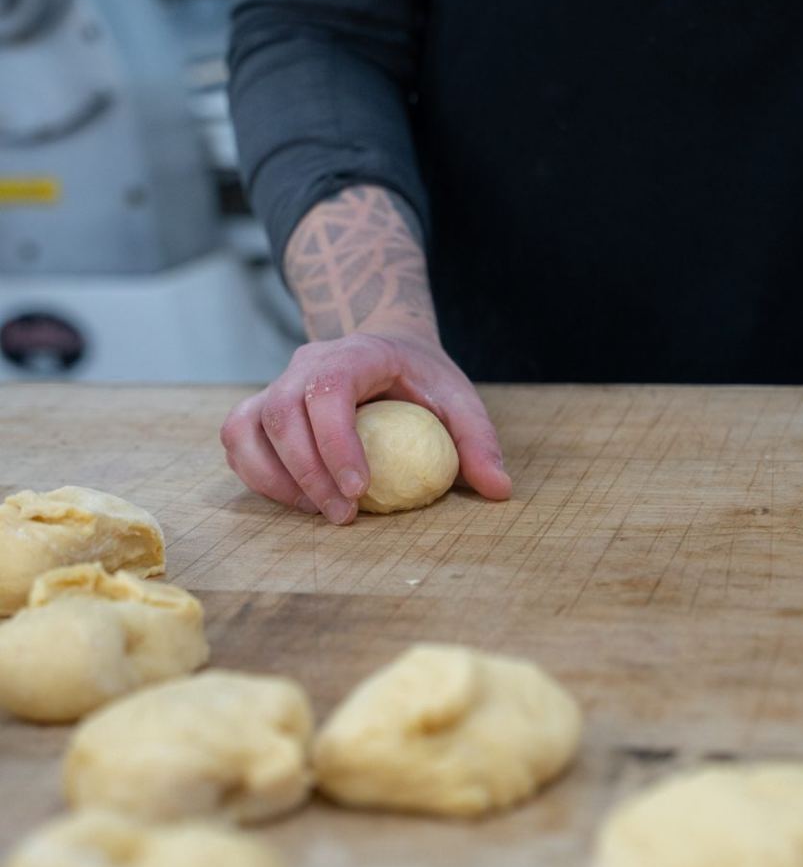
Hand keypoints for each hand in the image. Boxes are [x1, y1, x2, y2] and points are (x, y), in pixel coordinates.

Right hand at [220, 332, 512, 523]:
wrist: (385, 349)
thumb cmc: (421, 379)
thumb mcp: (458, 399)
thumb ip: (478, 441)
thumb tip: (499, 489)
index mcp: (355, 353)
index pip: (329, 388)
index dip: (336, 441)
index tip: (360, 489)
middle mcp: (305, 364)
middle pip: (282, 412)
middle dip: (308, 472)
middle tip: (344, 516)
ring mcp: (277, 384)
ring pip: (248, 427)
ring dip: (277, 479)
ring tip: (320, 513)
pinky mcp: (260, 409)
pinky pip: (240, 442)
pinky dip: (258, 477)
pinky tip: (297, 502)